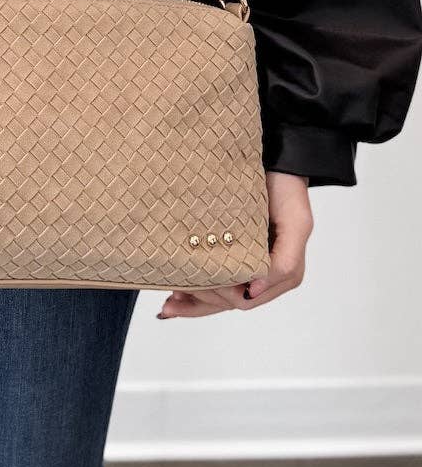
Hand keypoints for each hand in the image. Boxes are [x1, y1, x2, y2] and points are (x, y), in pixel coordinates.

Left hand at [157, 171, 312, 319]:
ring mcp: (249, 263)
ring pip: (221, 295)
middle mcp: (265, 273)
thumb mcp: (296, 226)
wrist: (278, 163)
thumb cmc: (287, 192)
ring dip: (196, 301)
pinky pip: (218, 277)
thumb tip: (252, 292)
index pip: (244, 300)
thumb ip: (284, 263)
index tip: (192, 286)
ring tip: (170, 302)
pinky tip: (177, 291)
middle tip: (171, 297)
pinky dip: (199, 288)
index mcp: (281, 273)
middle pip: (229, 301)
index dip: (217, 297)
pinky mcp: (236, 250)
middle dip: (200, 302)